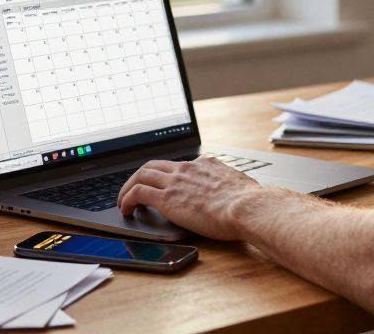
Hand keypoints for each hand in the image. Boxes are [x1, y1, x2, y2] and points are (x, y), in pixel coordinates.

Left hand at [117, 156, 261, 239]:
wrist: (247, 207)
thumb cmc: (250, 203)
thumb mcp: (240, 185)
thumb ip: (231, 184)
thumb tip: (239, 190)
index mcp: (205, 164)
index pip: (179, 164)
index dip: (166, 174)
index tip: (162, 181)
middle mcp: (187, 168)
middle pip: (153, 165)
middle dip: (140, 176)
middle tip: (134, 188)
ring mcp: (175, 181)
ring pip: (141, 175)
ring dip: (127, 187)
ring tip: (123, 201)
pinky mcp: (166, 198)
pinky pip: (137, 193)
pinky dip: (126, 199)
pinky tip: (126, 210)